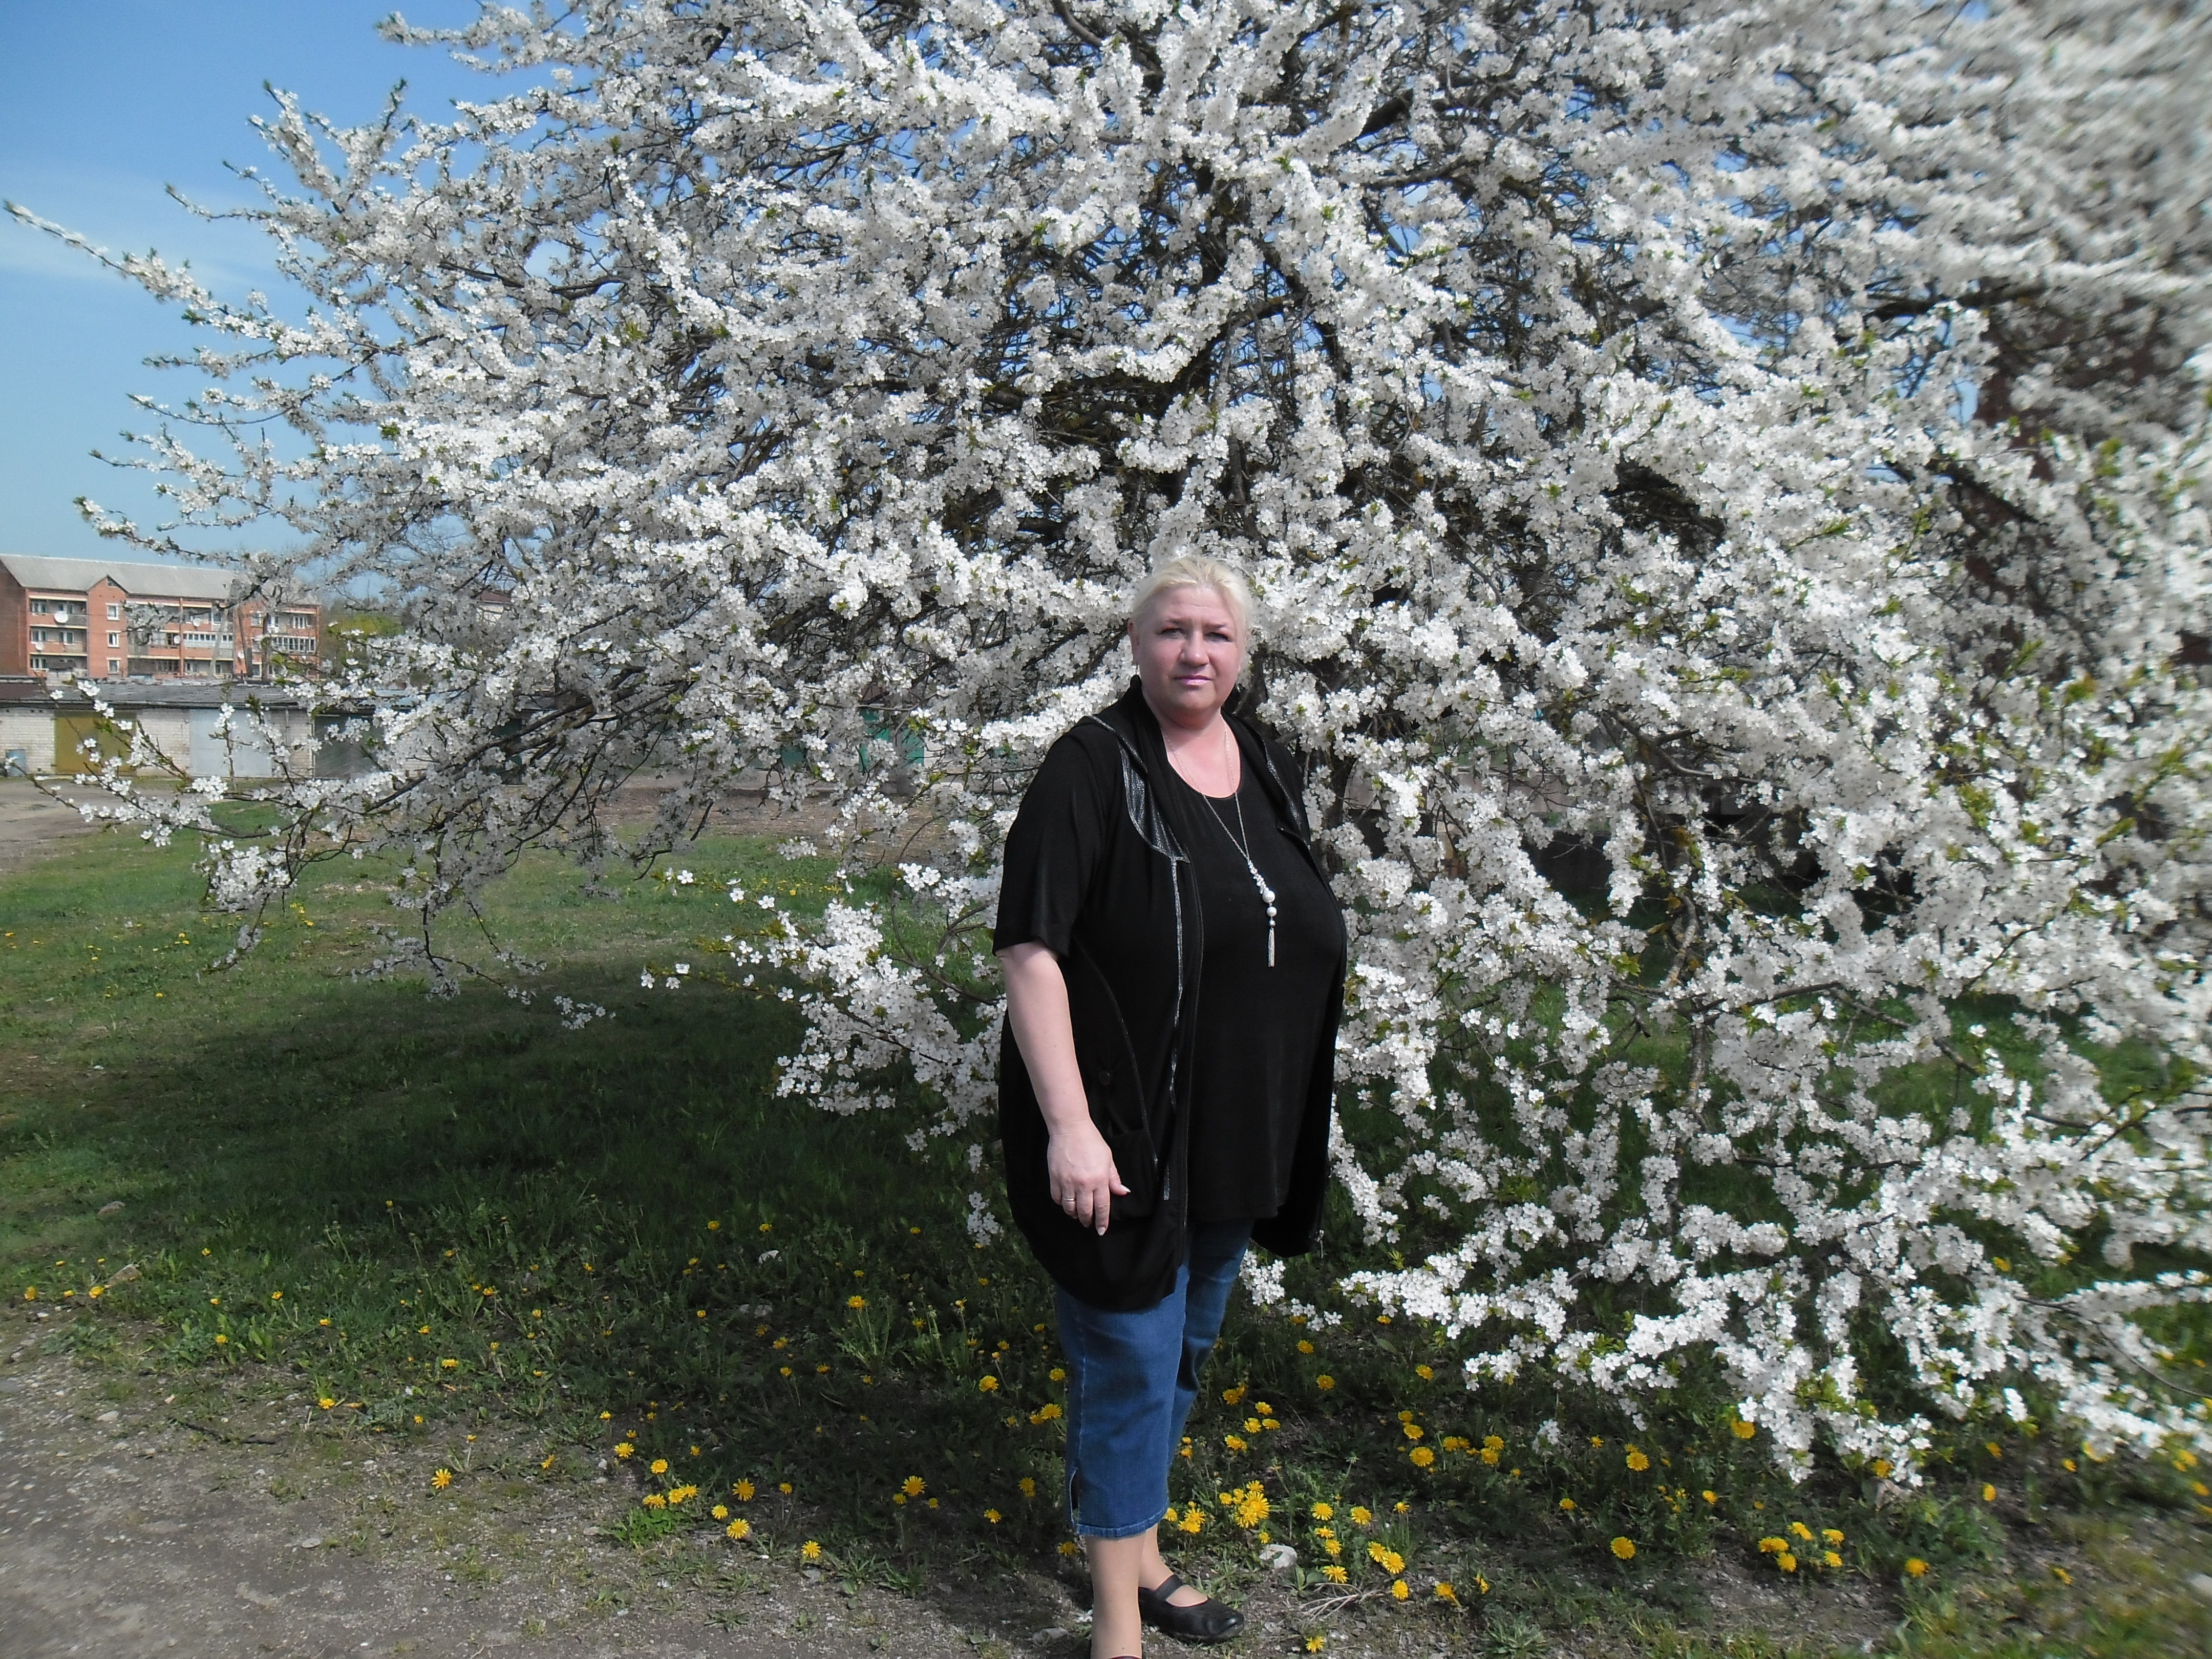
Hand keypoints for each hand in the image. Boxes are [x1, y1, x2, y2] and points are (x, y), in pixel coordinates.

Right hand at [1046, 1117, 1128, 1235]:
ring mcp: (1067, 1182)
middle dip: (1087, 1220)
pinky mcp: (1055, 1178)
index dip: (1102, 1221)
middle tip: (1088, 1223)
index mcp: (1099, 1179)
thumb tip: (1122, 1192)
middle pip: (1085, 1211)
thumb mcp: (1108, 1159)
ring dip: (1074, 1214)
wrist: (1070, 1128)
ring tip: (1077, 1214)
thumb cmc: (1091, 1141)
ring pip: (1070, 1208)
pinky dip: (1061, 1203)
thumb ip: (1114, 1178)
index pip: (1102, 1207)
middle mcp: (1084, 1184)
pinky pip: (1057, 1198)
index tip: (1101, 1230)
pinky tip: (1065, 1202)